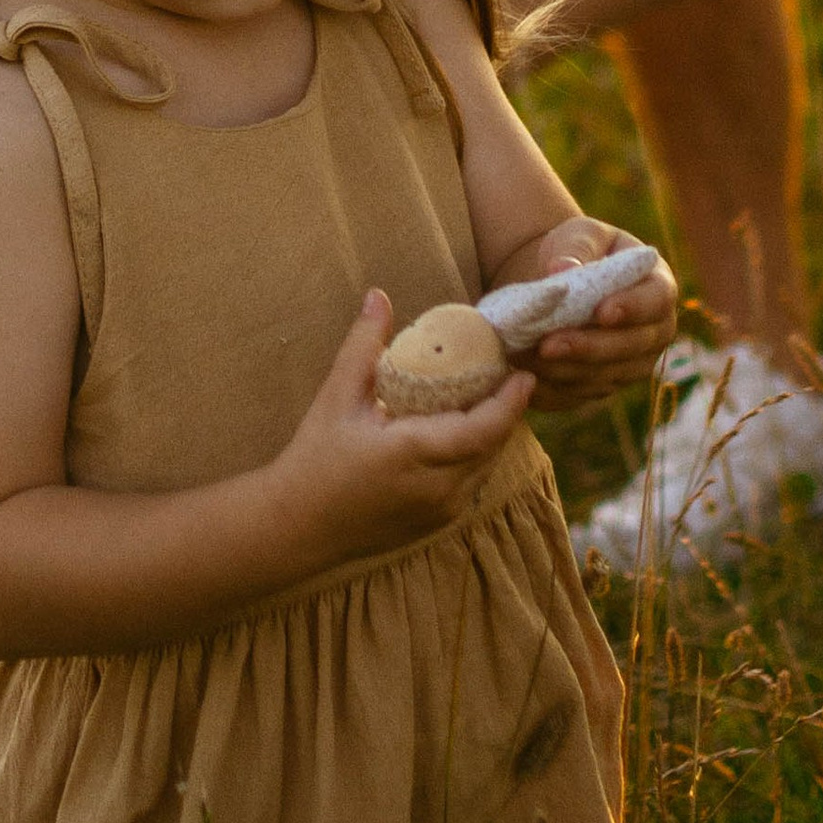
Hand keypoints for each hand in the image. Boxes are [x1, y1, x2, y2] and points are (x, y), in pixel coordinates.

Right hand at [269, 292, 533, 562]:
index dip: (509, 403)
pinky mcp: (435, 525)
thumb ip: (363, 345)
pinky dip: (477, 455)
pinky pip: (471, 483)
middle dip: (506, 411)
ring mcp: (439, 513)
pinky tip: (466, 432)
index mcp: (414, 454)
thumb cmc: (315, 458)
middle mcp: (436, 490)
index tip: (525, 374)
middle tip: (509, 374)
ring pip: (485, 467)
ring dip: (493, 434)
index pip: (482, 430)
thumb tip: (379, 296)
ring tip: (492, 397)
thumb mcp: (337, 397)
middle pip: (492, 447)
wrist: (297, 527)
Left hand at [492, 218, 679, 412]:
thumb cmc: (581, 250)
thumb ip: (576, 248)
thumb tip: (562, 269)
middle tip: (548, 344)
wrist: (565, 280)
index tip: (601, 311)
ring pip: (604, 376)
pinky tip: (524, 376)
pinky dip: (553, 388)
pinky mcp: (605, 385)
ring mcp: (633, 364)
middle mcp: (654, 331)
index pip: (656, 300)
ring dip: (565, 370)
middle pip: (630, 347)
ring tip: (526, 357)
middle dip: (587, 347)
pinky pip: (582, 395)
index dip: (632, 308)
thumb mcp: (580, 235)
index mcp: (658, 286)